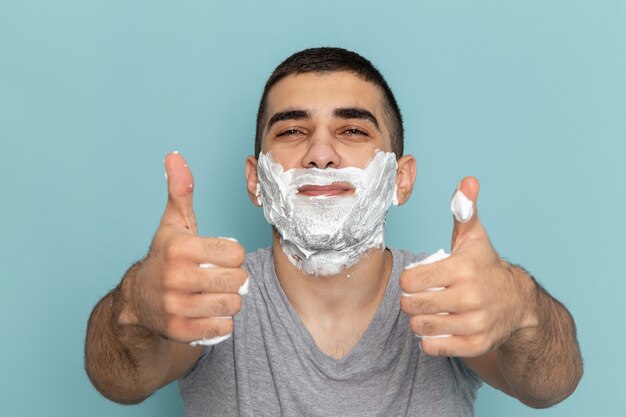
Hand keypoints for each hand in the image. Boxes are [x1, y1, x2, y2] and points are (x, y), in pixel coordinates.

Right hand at [117, 152, 247, 343]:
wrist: (138, 301)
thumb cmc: (165, 257)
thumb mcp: (173, 223)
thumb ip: (181, 191)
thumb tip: (175, 156)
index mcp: (180, 249)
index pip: (236, 254)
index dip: (231, 255)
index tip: (217, 256)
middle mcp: (176, 279)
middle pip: (238, 280)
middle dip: (232, 278)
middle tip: (216, 277)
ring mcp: (177, 307)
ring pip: (233, 305)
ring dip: (228, 300)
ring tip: (212, 293)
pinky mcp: (181, 331)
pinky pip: (224, 328)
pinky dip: (219, 321)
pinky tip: (205, 311)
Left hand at [399, 177, 536, 356]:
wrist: (518, 303)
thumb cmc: (485, 266)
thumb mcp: (475, 237)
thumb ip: (464, 210)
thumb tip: (467, 181)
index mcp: (463, 269)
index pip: (410, 280)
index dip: (408, 279)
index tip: (416, 278)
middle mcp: (470, 297)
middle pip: (412, 305)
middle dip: (410, 300)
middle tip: (419, 296)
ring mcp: (475, 323)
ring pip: (420, 327)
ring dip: (418, 320)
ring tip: (427, 311)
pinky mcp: (476, 344)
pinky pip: (434, 347)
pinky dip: (430, 340)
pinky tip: (439, 328)